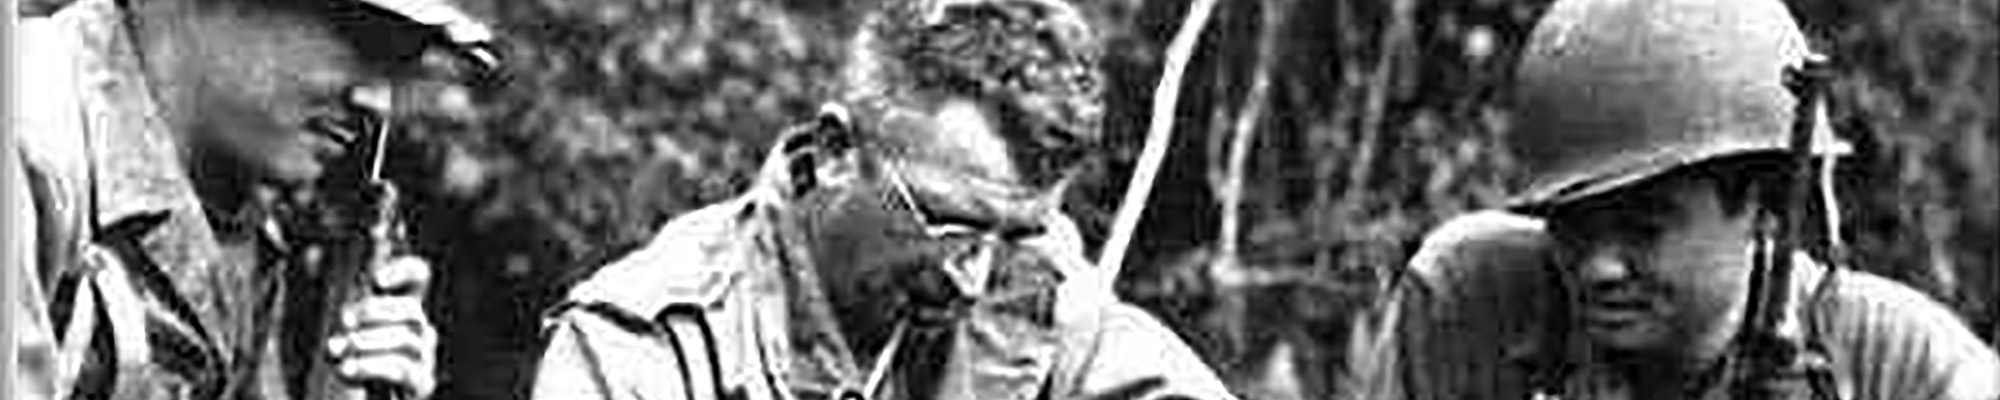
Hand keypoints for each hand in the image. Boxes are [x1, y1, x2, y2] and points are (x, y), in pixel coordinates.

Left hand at [326, 256, 437, 398]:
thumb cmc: (340, 365)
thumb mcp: (340, 328)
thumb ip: (347, 305)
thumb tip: (334, 265)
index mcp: (399, 309)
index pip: (418, 276)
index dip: (404, 270)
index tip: (376, 280)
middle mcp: (418, 330)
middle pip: (412, 309)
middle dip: (374, 312)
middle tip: (343, 320)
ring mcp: (423, 359)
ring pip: (407, 339)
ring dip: (366, 342)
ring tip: (337, 350)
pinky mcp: (420, 384)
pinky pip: (402, 369)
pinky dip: (370, 366)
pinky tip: (346, 370)